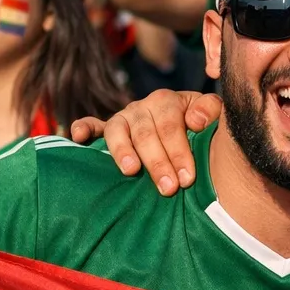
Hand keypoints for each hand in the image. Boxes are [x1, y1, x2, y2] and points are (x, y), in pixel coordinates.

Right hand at [71, 91, 221, 195]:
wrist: (186, 124)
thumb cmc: (200, 126)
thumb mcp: (211, 115)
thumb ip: (210, 111)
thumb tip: (196, 120)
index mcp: (167, 102)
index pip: (170, 126)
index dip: (179, 152)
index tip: (187, 178)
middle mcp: (142, 107)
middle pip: (145, 133)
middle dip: (157, 162)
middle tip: (168, 188)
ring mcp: (123, 117)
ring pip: (117, 129)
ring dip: (122, 150)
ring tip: (131, 171)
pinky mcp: (106, 128)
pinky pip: (91, 125)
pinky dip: (82, 128)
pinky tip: (77, 138)